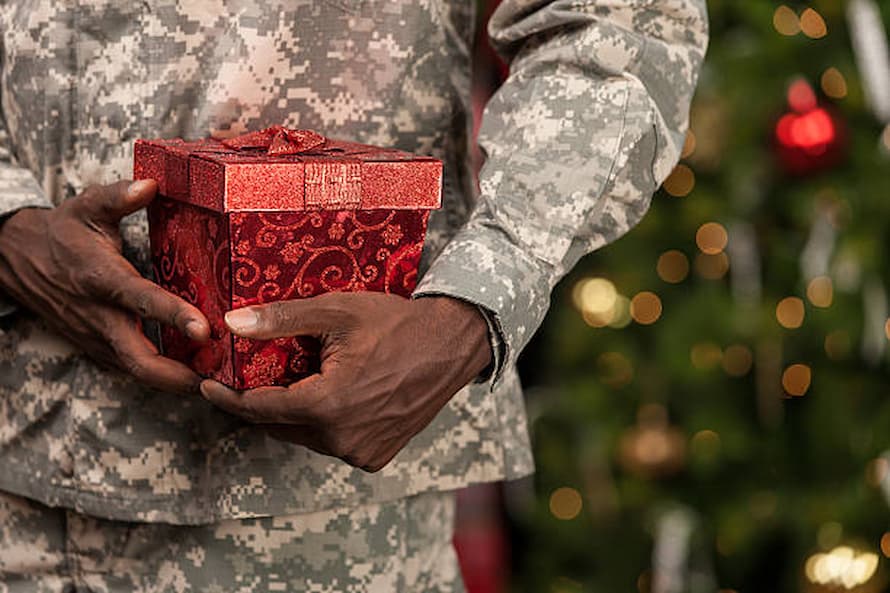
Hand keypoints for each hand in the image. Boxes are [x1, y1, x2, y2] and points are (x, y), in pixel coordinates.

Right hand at [0, 180, 209, 392]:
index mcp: (101, 279)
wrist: (20, 261)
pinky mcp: (102, 348)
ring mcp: (100, 338)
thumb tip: (151, 185)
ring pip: (139, 371)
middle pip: (139, 360)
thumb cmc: (64, 232)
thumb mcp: (87, 206)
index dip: (173, 316)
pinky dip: (165, 376)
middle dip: (179, 377)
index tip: (204, 329)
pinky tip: (199, 373)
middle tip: (221, 380)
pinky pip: (136, 368)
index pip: (140, 300)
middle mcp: (101, 316)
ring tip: (221, 381)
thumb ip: (119, 197)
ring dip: (178, 381)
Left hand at [200, 293, 491, 471]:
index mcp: (327, 405)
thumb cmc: (395, 323)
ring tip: (292, 382)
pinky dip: (321, 425)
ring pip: (305, 437)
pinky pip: (332, 443)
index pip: (259, 409)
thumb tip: (231, 323)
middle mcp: (342, 438)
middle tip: (247, 378)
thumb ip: (280, 320)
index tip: (207, 385)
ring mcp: (361, 452)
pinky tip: (326, 397)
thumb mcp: (336, 312)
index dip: (228, 397)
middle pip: (279, 426)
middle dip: (259, 404)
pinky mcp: (376, 457)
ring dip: (292, 414)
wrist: (451, 344)